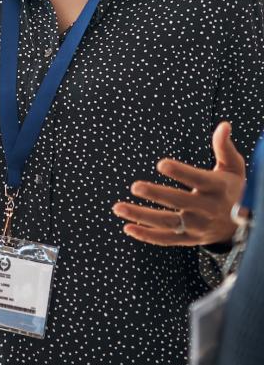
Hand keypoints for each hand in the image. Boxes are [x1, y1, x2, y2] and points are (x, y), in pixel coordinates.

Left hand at [113, 121, 245, 246]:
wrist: (245, 225)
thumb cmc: (232, 188)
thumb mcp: (233, 167)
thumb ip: (223, 147)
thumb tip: (223, 125)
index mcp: (217, 188)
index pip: (198, 179)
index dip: (181, 172)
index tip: (161, 163)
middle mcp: (207, 209)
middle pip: (179, 202)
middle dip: (156, 194)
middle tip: (135, 186)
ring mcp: (197, 227)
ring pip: (167, 223)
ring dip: (142, 216)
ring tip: (118, 207)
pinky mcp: (190, 239)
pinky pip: (166, 239)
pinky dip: (147, 236)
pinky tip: (128, 227)